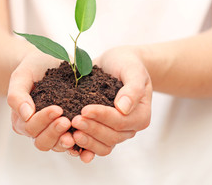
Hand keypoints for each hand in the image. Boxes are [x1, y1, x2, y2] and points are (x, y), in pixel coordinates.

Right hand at [7, 50, 74, 151]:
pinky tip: (86, 139)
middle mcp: (37, 128)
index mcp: (22, 119)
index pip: (30, 127)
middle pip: (42, 142)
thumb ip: (17, 94)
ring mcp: (54, 131)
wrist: (50, 60)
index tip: (57, 109)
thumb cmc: (33, 67)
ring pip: (57, 146)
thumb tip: (25, 115)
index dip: (43, 120)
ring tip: (77, 131)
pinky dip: (79, 144)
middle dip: (54, 132)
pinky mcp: (69, 130)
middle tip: (67, 121)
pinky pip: (74, 143)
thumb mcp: (22, 75)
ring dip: (66, 141)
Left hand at [71, 46, 151, 162]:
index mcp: (141, 115)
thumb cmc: (127, 64)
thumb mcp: (133, 70)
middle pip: (111, 137)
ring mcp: (116, 132)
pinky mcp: (102, 131)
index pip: (120, 121)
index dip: (102, 117)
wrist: (116, 63)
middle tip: (74, 120)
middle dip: (91, 129)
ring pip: (103, 145)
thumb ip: (132, 88)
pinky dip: (83, 148)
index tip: (85, 109)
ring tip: (70, 134)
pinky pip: (94, 146)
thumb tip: (123, 108)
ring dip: (86, 141)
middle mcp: (130, 128)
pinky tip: (70, 146)